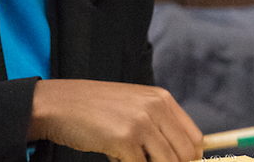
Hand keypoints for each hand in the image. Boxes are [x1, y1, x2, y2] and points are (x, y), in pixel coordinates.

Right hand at [28, 79, 201, 161]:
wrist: (58, 104)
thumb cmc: (95, 108)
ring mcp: (141, 123)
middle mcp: (155, 107)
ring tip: (127, 156)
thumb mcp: (133, 105)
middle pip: (185, 156)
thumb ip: (159, 124)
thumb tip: (186, 157)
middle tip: (143, 160)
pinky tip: (113, 155)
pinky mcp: (125, 140)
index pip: (195, 139)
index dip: (187, 158)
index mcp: (161, 98)